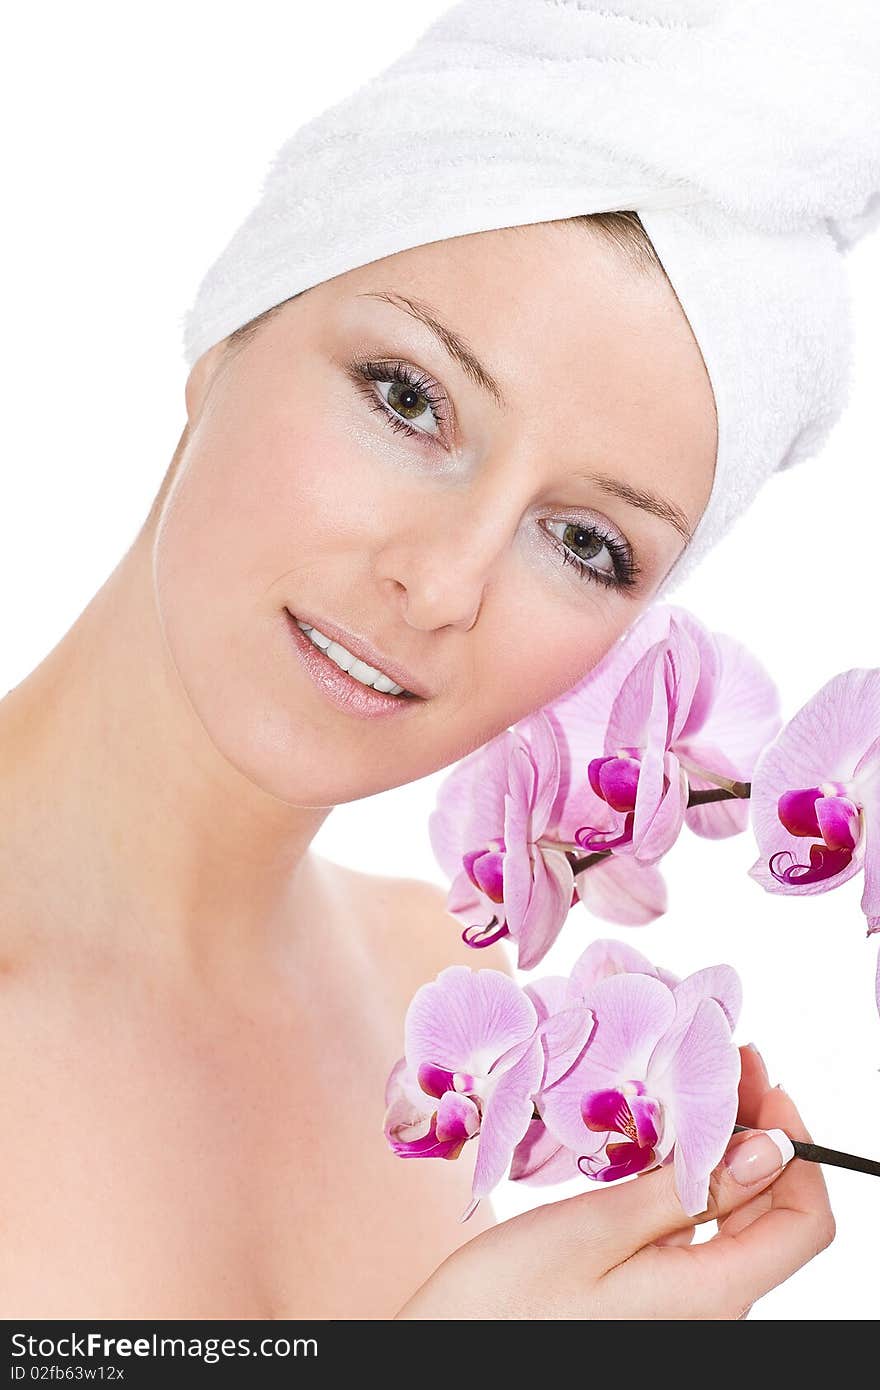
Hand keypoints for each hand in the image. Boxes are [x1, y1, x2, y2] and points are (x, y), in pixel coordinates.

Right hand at [394, 1045, 834, 1318]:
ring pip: (730, 1220)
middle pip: (770, 1214)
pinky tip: (651, 1140)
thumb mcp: (597, 1231)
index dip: (799, 1148)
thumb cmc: (507, 1304)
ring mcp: (679, 1306)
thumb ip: (686, 1191)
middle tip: (716, 1059)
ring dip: (719, 1149)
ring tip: (684, 1083)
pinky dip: (685, 1179)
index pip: (805, 1223)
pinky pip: (690, 1235)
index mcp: (712, 1297)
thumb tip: (770, 1148)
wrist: (446, 1354)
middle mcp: (710, 1309)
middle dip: (756, 1129)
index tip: (761, 1083)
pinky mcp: (647, 1299)